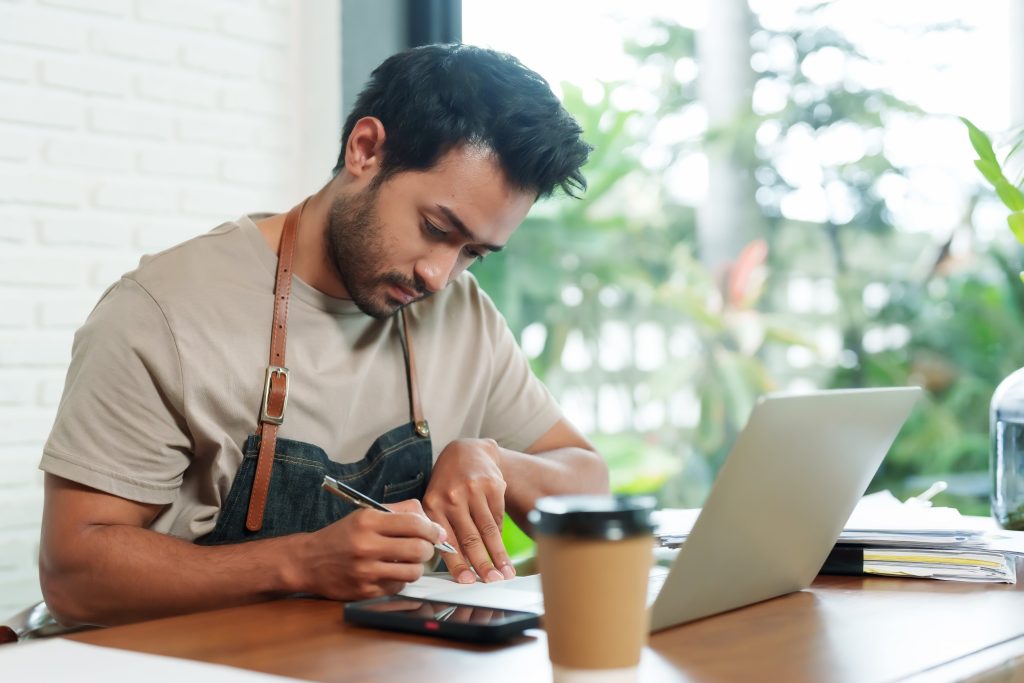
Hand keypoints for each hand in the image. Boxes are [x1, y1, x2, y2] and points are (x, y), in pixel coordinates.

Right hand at [298, 499, 445, 600]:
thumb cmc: (342, 536)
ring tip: (409, 561)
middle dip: (429, 549)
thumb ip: (399, 511)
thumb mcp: (366, 514)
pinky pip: (398, 586)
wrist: (308, 561)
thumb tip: (431, 522)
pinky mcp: (365, 592)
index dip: (432, 529)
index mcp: (368, 521)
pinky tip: (390, 572)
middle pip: (419, 549)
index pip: (414, 523)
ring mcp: (366, 571)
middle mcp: (366, 546)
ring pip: (413, 572)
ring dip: (417, 566)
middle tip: (426, 548)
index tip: (437, 533)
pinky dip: (400, 579)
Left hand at [423, 438, 515, 583]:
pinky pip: (498, 517)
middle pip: (470, 537)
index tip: (468, 581)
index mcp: (433, 505)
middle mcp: (452, 497)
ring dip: (498, 555)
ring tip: (505, 572)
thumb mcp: (436, 501)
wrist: (467, 452)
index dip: (458, 563)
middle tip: (492, 582)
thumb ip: (442, 528)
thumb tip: (458, 564)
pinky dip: (500, 536)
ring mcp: (473, 490)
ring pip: (488, 530)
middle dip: (483, 564)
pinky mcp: (492, 485)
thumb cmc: (448, 484)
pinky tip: (504, 551)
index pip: (447, 540)